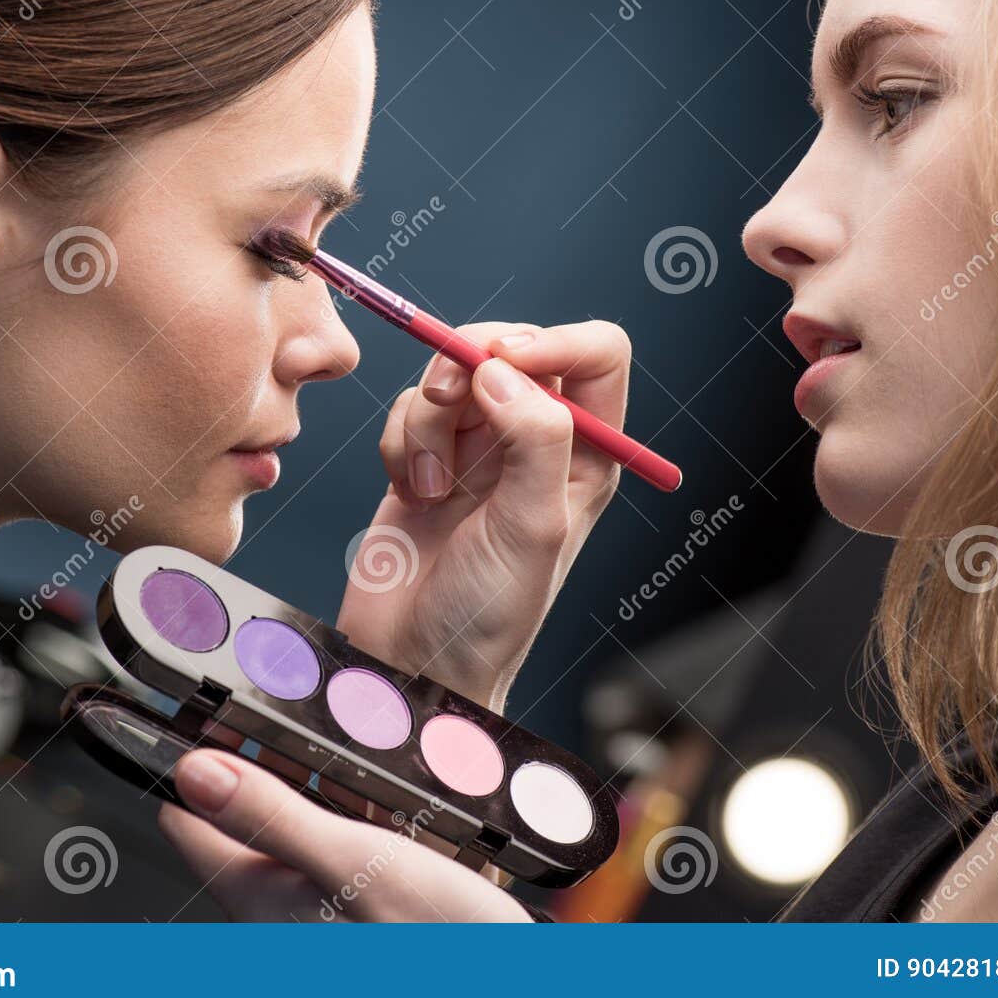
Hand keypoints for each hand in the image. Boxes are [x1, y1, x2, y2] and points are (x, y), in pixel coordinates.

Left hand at [157, 749, 530, 921]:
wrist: (498, 984)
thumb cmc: (433, 940)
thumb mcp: (351, 859)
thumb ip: (271, 814)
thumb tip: (193, 772)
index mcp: (259, 899)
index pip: (190, 824)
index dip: (194, 763)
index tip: (201, 714)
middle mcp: (278, 916)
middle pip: (243, 828)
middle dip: (255, 771)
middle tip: (271, 714)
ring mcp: (318, 920)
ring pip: (291, 840)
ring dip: (307, 794)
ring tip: (326, 747)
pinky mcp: (357, 920)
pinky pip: (333, 858)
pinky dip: (345, 823)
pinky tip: (377, 805)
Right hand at [336, 321, 631, 708]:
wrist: (413, 657)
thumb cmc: (489, 612)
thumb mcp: (533, 527)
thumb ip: (534, 439)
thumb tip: (503, 370)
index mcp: (588, 454)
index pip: (597, 355)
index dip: (556, 340)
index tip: (507, 358)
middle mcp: (537, 441)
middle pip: (512, 347)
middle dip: (471, 364)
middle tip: (447, 399)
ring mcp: (480, 447)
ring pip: (452, 374)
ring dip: (428, 420)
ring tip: (431, 485)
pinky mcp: (426, 456)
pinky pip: (409, 408)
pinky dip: (400, 442)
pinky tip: (410, 493)